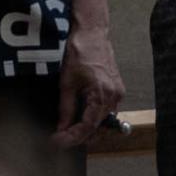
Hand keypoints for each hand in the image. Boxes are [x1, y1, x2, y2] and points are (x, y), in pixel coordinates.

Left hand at [53, 21, 125, 145]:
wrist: (92, 33)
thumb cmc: (80, 52)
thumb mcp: (67, 83)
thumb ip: (66, 109)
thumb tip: (62, 128)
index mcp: (102, 94)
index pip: (89, 126)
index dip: (73, 138)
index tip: (58, 142)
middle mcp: (114, 96)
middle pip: (99, 128)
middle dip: (81, 137)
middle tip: (61, 140)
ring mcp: (117, 93)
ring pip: (104, 122)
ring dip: (88, 130)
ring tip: (69, 132)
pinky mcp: (116, 90)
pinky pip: (107, 111)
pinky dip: (94, 119)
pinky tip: (81, 119)